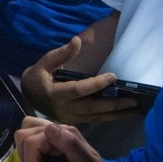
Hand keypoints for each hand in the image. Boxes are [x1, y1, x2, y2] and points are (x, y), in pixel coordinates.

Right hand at [14, 115, 108, 161]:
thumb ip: (71, 145)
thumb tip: (48, 129)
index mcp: (64, 133)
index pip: (32, 141)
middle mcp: (56, 129)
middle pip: (23, 134)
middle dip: (25, 157)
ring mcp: (51, 133)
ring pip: (23, 132)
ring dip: (24, 152)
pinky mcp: (48, 140)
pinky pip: (28, 138)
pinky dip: (27, 151)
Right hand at [21, 38, 136, 122]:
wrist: (28, 96)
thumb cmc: (38, 76)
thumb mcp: (46, 61)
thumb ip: (62, 53)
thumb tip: (77, 40)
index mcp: (55, 93)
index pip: (79, 89)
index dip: (96, 84)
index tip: (113, 76)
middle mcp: (63, 108)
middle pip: (92, 107)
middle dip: (113, 104)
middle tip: (133, 100)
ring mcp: (69, 117)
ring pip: (95, 116)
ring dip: (116, 114)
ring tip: (134, 109)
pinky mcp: (74, 120)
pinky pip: (94, 119)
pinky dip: (109, 117)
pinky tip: (123, 114)